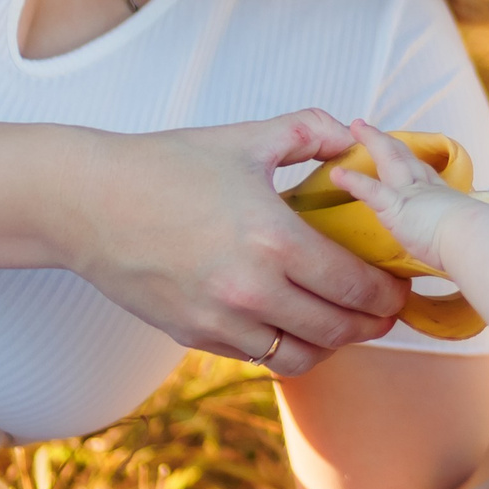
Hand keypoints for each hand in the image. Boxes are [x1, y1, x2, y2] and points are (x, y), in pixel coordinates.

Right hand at [59, 110, 407, 375]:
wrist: (87, 202)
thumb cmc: (165, 164)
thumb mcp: (244, 138)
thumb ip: (308, 132)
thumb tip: (353, 137)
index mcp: (273, 239)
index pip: (354, 284)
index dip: (388, 292)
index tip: (400, 286)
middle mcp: (251, 290)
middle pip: (337, 329)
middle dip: (372, 323)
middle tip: (385, 310)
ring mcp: (220, 320)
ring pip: (301, 356)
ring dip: (332, 344)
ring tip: (344, 323)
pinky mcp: (194, 336)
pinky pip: (258, 357)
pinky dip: (285, 347)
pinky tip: (293, 323)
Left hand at [329, 120, 488, 273]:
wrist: (476, 239)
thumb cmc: (479, 242)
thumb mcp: (471, 236)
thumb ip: (462, 237)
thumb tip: (468, 253)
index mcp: (444, 197)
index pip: (424, 174)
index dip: (409, 161)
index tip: (400, 152)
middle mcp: (427, 189)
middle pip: (405, 157)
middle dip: (387, 142)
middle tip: (370, 129)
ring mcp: (411, 193)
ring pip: (389, 160)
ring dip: (372, 142)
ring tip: (356, 128)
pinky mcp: (397, 206)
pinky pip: (370, 190)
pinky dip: (352, 181)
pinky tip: (337, 174)